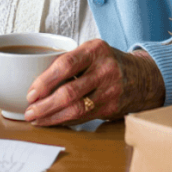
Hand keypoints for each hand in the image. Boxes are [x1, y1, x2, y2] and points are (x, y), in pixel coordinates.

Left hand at [22, 39, 164, 125]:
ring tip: (36, 119)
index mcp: (95, 50)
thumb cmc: (108, 62)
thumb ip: (69, 61)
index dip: (44, 81)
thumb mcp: (92, 51)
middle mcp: (105, 70)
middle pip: (69, 92)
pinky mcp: (112, 108)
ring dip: (52, 117)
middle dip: (45, 105)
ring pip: (76, 109)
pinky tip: (53, 121)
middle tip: (29, 111)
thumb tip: (37, 84)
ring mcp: (111, 91)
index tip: (31, 93)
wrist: (143, 77)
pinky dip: (65, 120)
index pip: (65, 65)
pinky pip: (84, 117)